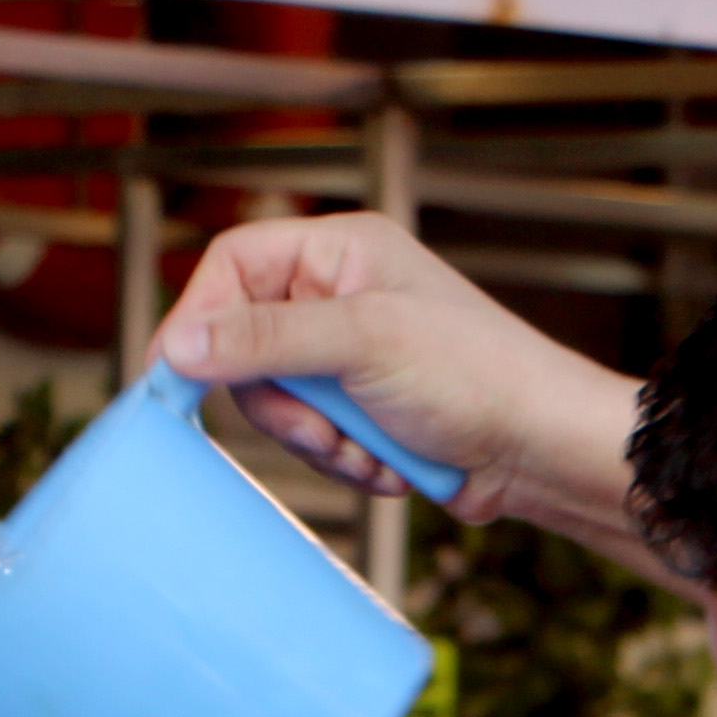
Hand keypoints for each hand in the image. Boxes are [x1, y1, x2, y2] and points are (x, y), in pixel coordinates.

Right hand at [155, 212, 655, 563]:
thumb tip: (180, 342)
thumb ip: (265, 340)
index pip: (232, 266)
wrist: (540, 450)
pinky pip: (312, 442)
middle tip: (323, 426)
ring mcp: (349, 358)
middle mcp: (338, 298)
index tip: (175, 375)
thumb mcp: (362, 344)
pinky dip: (345, 463)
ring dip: (319, 442)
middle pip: (243, 347)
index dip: (199, 319)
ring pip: (277, 406)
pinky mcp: (361, 412)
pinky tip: (390, 462)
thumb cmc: (476, 375)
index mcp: (338, 253)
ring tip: (371, 446)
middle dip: (283, 404)